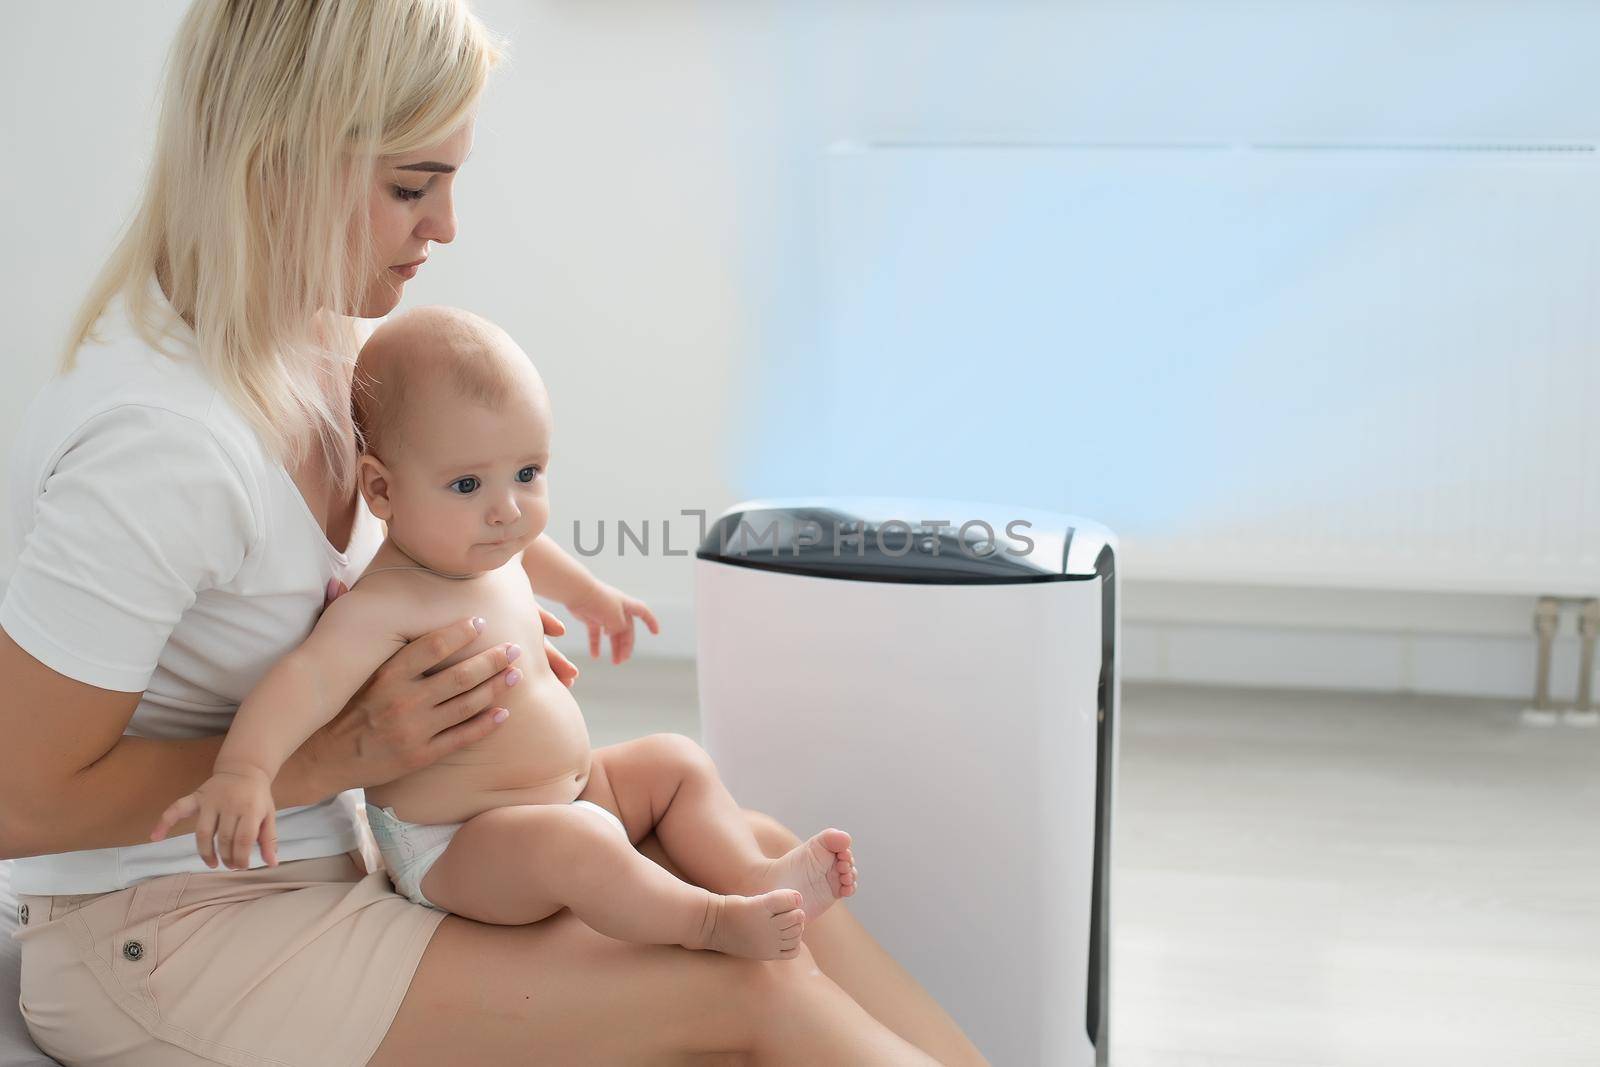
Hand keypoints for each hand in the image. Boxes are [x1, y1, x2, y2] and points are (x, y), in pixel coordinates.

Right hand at [151, 766, 277, 869]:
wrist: (244, 769)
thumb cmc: (258, 797)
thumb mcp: (269, 815)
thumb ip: (269, 839)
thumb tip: (273, 864)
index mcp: (250, 808)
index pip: (243, 840)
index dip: (241, 857)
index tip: (241, 866)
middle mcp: (229, 804)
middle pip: (224, 838)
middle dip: (226, 857)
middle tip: (229, 865)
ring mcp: (211, 800)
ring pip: (203, 832)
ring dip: (205, 852)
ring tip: (212, 863)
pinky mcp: (197, 797)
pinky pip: (178, 808)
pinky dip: (164, 821)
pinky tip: (155, 837)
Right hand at [293, 617, 523, 795]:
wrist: (321, 758)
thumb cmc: (335, 706)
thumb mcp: (336, 666)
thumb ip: (339, 623)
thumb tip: (335, 583)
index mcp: (385, 676)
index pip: (431, 647)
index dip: (460, 633)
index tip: (479, 622)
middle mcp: (402, 701)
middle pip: (460, 676)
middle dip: (493, 660)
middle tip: (514, 647)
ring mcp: (413, 730)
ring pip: (467, 705)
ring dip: (496, 687)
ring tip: (516, 674)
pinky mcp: (419, 755)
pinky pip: (461, 738)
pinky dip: (486, 724)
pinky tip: (504, 711)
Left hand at [566, 581, 659, 664]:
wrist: (577, 592)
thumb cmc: (598, 601)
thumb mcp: (615, 618)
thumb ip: (619, 628)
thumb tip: (613, 634)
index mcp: (626, 605)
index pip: (643, 612)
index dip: (651, 622)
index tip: (655, 633)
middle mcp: (617, 609)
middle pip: (626, 629)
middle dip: (626, 646)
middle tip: (623, 660)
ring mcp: (603, 613)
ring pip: (612, 634)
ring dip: (614, 648)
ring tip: (614, 662)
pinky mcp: (590, 617)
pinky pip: (595, 634)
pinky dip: (596, 644)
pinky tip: (595, 656)